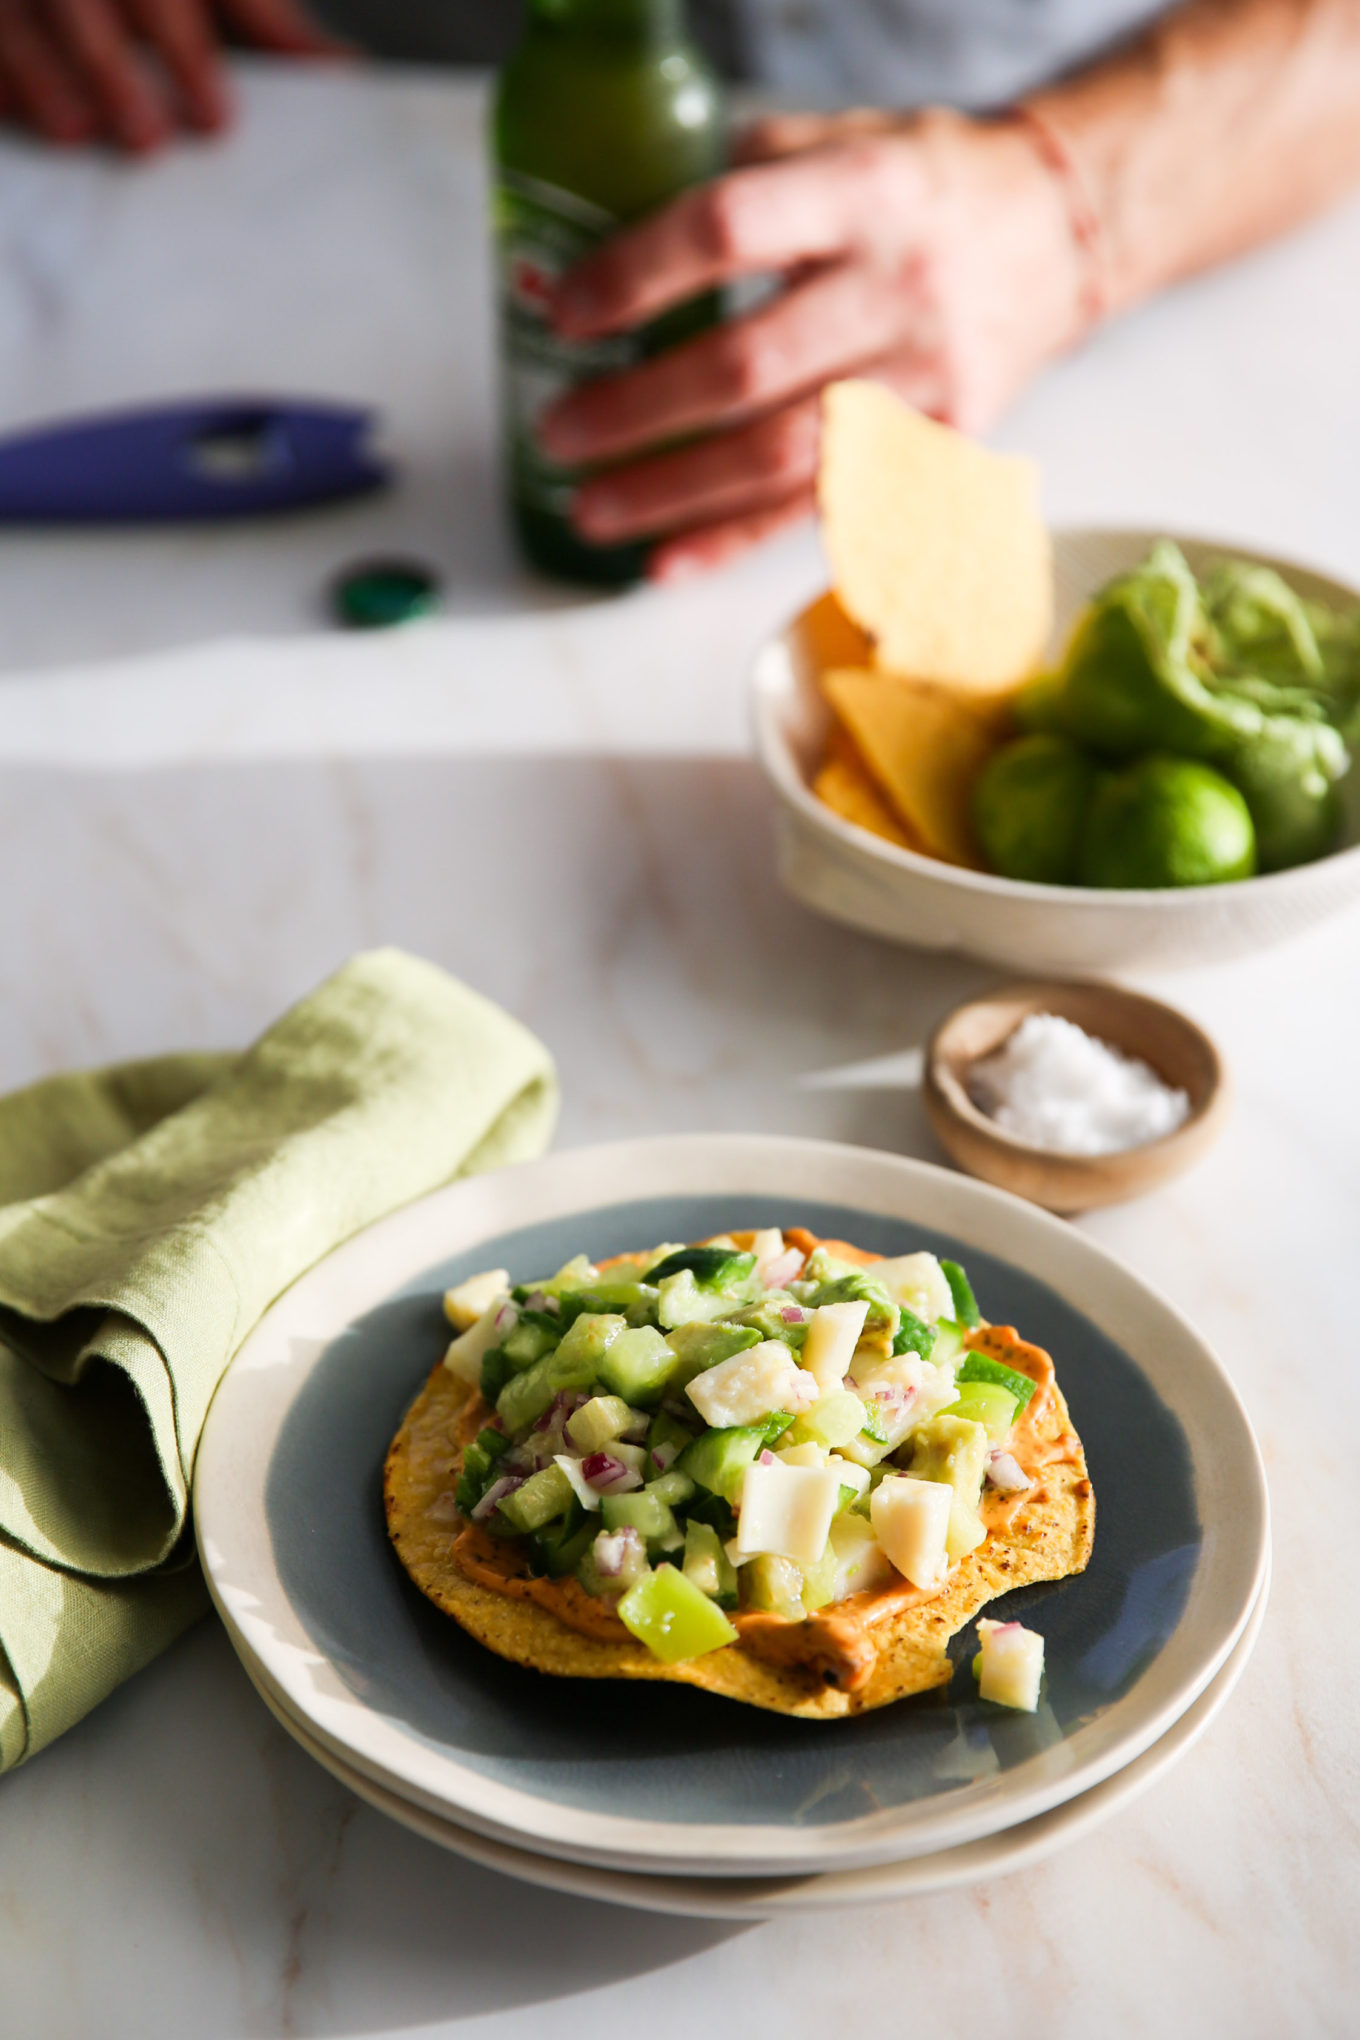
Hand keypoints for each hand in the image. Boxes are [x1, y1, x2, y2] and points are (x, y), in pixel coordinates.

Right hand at [0, 0, 345, 151]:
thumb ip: (269, 26)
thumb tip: (342, 73)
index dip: (189, 54)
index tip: (217, 122)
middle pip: (83, 0)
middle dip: (112, 66)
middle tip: (146, 140)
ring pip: (18, 17)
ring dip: (41, 72)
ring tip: (73, 134)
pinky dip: (2, 78)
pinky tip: (17, 114)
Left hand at [541, 108, 1086, 581]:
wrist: (1060, 237)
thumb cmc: (924, 187)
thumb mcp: (841, 139)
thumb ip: (738, 180)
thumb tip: (596, 248)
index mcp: (863, 191)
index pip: (730, 230)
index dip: (637, 276)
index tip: (564, 313)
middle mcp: (899, 288)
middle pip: (748, 367)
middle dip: (638, 411)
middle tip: (559, 433)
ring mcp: (924, 381)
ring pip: (781, 456)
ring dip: (673, 494)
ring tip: (589, 511)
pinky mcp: (937, 450)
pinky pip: (821, 509)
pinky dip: (736, 543)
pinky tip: (667, 562)